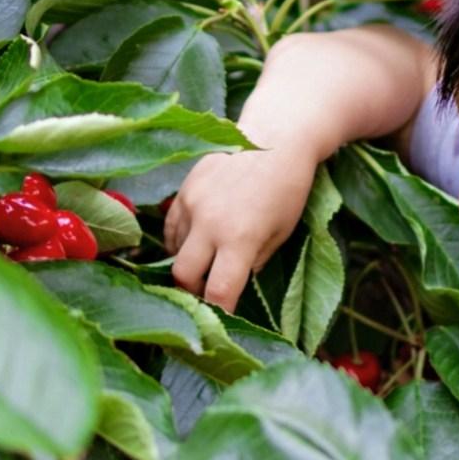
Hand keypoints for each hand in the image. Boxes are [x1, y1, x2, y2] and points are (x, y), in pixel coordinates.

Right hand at [165, 143, 319, 308]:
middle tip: (207, 293)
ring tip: (207, 259)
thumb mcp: (280, 233)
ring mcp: (192, 204)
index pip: (218, 291)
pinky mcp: (183, 189)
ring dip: (188, 262)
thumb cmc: (288, 190)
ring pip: (174, 250)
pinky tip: (195, 239)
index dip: (219, 312)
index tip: (223, 320)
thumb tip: (230, 280)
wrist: (276, 138)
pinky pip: (171, 227)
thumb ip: (253, 262)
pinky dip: (179, 240)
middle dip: (193, 291)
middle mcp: (209, 223)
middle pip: (183, 275)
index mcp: (240, 239)